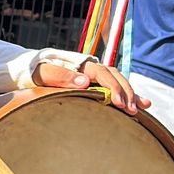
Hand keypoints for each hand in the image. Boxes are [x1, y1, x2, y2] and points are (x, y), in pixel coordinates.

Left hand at [31, 60, 148, 114]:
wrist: (31, 70)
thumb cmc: (35, 72)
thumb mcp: (42, 73)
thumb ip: (60, 76)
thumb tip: (84, 82)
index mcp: (81, 63)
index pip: (102, 74)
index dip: (112, 87)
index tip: (118, 102)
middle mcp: (92, 67)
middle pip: (115, 77)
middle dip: (125, 93)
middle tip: (130, 110)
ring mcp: (95, 75)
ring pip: (119, 81)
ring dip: (130, 95)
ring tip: (139, 109)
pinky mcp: (96, 84)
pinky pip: (116, 88)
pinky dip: (130, 95)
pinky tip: (143, 104)